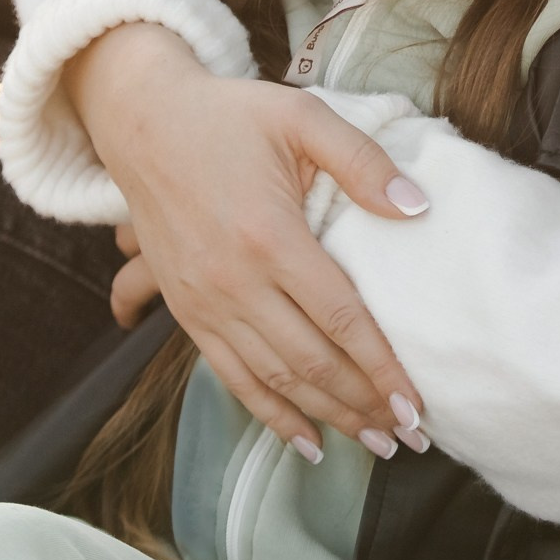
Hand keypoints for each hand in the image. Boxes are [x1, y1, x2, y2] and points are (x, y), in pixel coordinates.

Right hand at [66, 22, 431, 454]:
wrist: (142, 121)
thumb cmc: (229, 115)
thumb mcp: (301, 116)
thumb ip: (362, 161)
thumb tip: (417, 208)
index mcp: (271, 236)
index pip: (340, 319)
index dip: (381, 368)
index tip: (416, 405)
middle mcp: (236, 281)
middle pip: (310, 362)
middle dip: (363, 405)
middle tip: (411, 437)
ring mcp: (206, 302)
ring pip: (274, 379)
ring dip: (326, 417)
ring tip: (373, 444)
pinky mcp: (187, 310)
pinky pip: (231, 376)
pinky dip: (269, 414)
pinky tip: (304, 440)